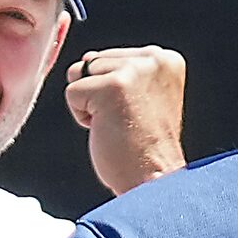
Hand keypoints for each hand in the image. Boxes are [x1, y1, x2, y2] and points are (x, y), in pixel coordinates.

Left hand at [66, 46, 187, 194]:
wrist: (154, 180)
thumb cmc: (145, 148)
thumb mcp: (140, 98)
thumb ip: (118, 73)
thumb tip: (86, 59)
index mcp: (165, 59)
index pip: (112, 57)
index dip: (112, 90)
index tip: (136, 114)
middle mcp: (154, 59)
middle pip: (95, 61)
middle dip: (99, 95)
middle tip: (126, 122)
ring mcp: (134, 71)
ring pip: (81, 74)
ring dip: (90, 105)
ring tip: (118, 124)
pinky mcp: (112, 86)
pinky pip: (72, 93)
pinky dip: (81, 117)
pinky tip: (107, 130)